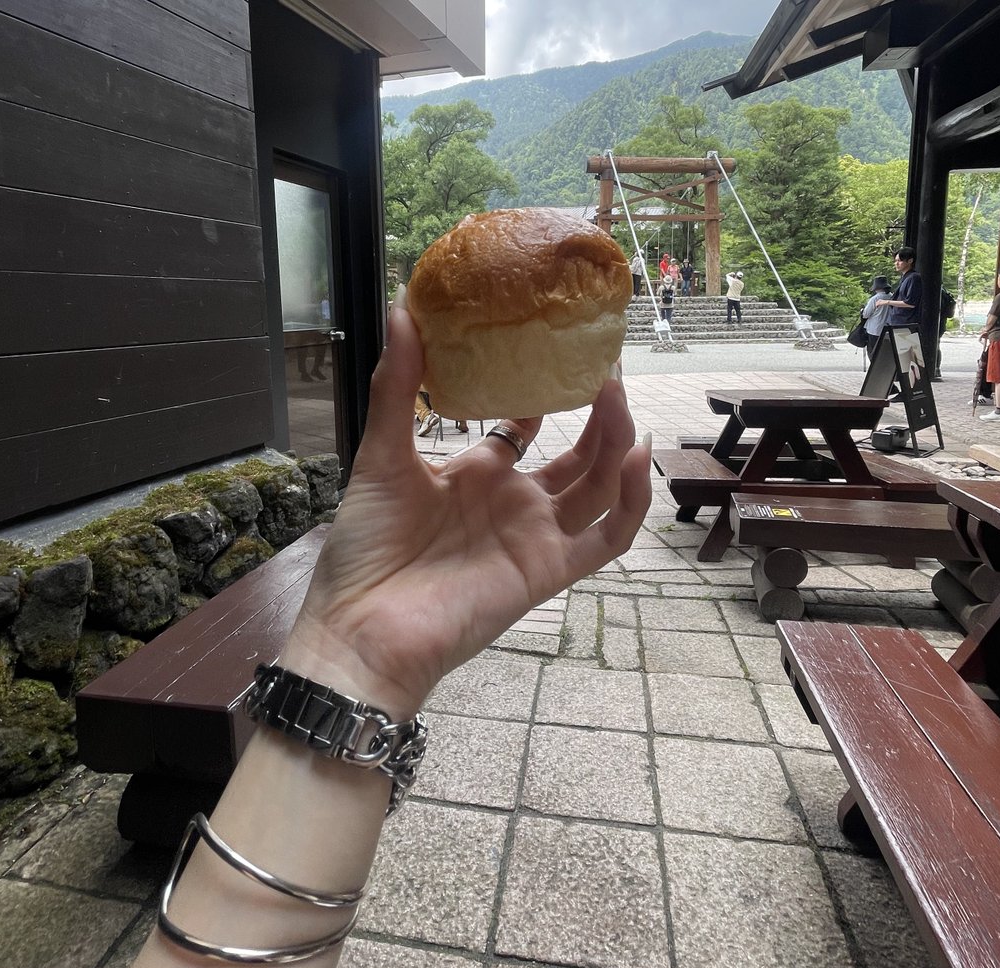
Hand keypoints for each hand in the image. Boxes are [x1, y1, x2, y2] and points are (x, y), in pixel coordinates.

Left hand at [283, 303, 651, 716]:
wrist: (362, 627)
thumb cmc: (365, 548)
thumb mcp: (381, 457)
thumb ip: (398, 388)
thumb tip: (403, 308)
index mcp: (475, 475)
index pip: (521, 428)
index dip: (540, 394)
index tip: (553, 349)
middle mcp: (513, 502)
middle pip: (575, 454)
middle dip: (596, 412)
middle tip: (606, 364)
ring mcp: (536, 536)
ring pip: (600, 487)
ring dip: (618, 442)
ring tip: (618, 393)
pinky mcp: (550, 570)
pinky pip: (609, 539)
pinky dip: (632, 502)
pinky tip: (638, 457)